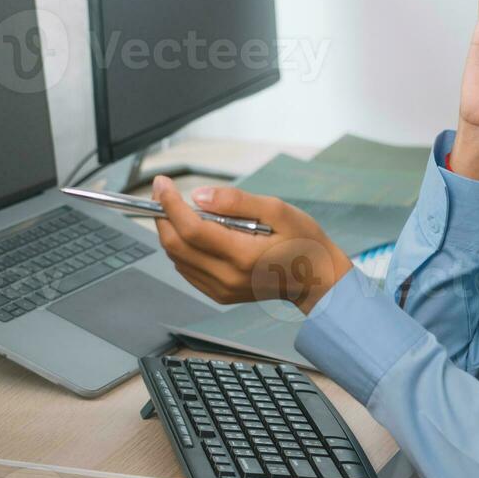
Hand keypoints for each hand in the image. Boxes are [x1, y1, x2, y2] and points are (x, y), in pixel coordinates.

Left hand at [150, 176, 352, 315]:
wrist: (316, 279)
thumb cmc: (303, 241)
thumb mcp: (278, 210)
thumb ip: (237, 202)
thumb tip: (199, 196)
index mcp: (244, 255)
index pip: (191, 229)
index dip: (170, 203)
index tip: (163, 183)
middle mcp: (228, 276)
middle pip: (176, 245)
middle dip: (163, 215)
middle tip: (163, 193)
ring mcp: (222, 289)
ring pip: (177, 258)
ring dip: (171, 231)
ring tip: (180, 210)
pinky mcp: (219, 294)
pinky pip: (187, 270)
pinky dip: (182, 248)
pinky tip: (194, 233)